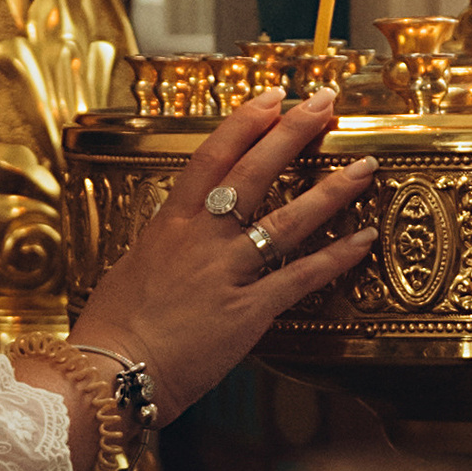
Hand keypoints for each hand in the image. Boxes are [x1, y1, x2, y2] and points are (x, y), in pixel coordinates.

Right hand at [73, 91, 377, 428]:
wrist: (108, 374)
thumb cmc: (112, 329)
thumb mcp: (133, 269)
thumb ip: (165, 247)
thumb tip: (179, 235)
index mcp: (169, 224)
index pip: (211, 156)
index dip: (245, 122)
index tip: (272, 96)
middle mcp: (200, 239)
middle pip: (253, 172)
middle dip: (293, 132)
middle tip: (325, 103)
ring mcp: (225, 272)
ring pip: (286, 220)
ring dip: (330, 191)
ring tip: (364, 168)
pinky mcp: (247, 311)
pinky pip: (299, 278)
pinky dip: (334, 258)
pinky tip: (362, 241)